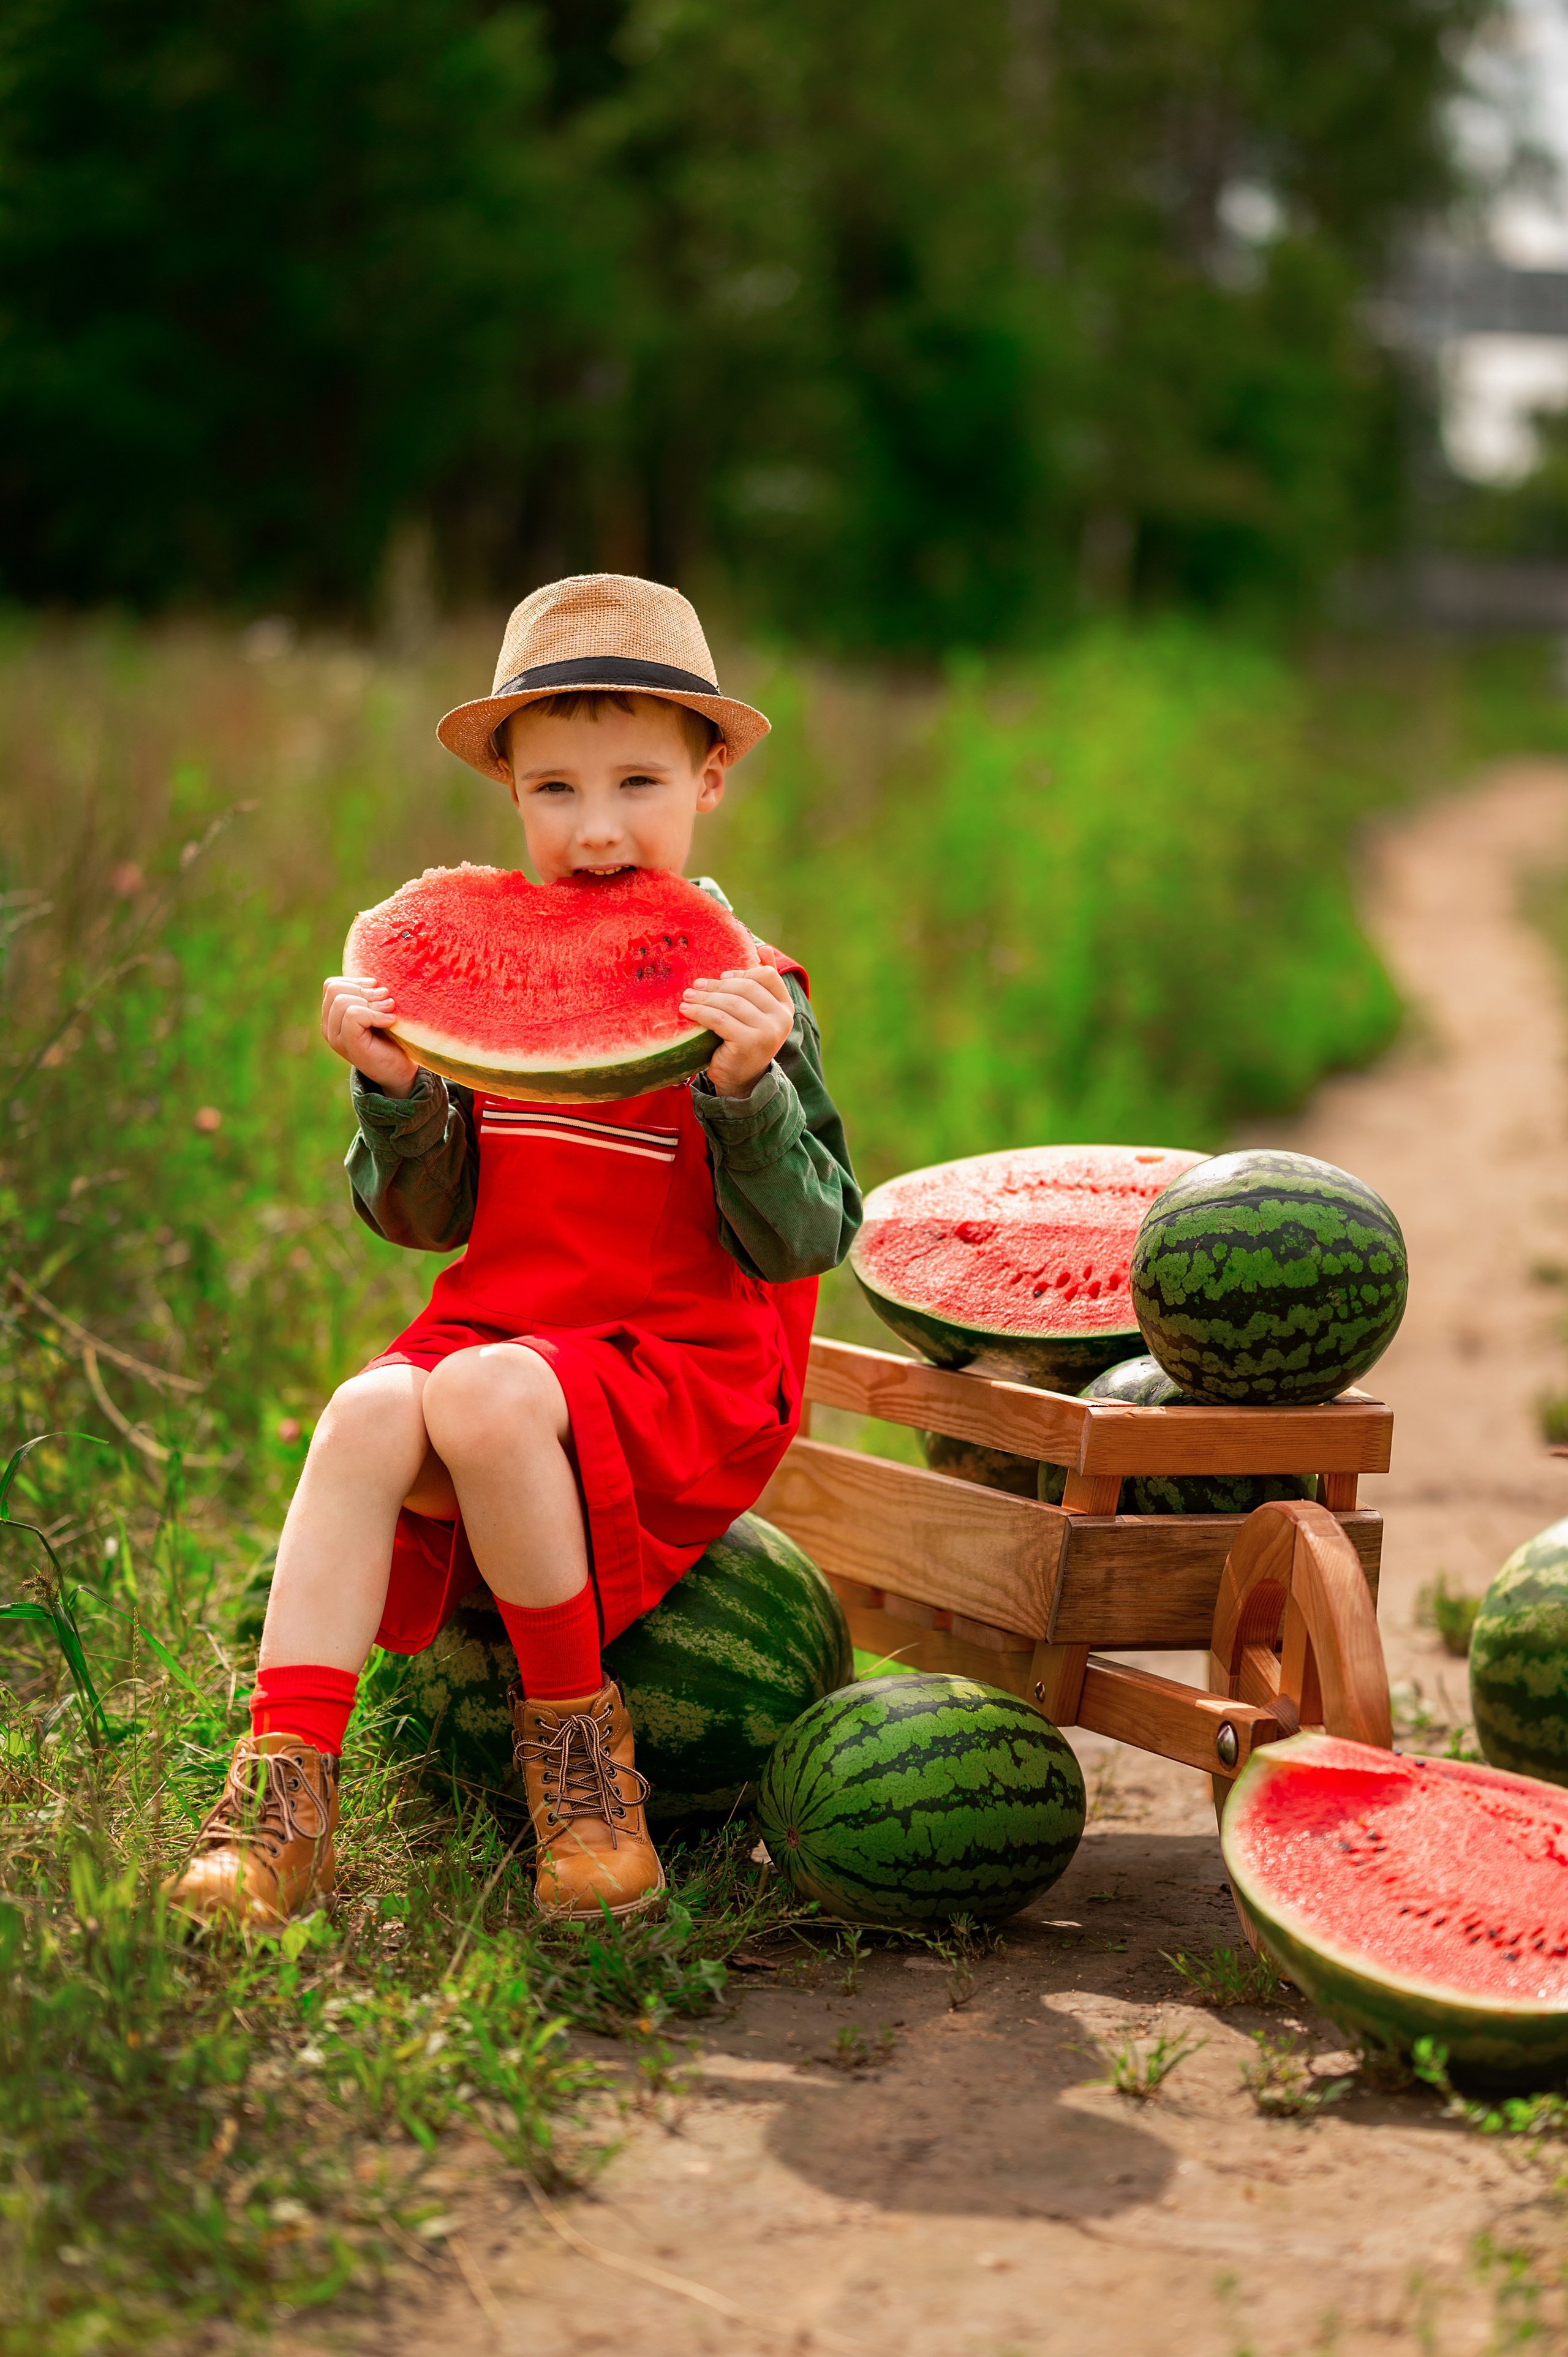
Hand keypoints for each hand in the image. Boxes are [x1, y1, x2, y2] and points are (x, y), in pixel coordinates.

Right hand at [321, 975, 419, 1095]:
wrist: (402, 1071)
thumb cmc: (393, 1039)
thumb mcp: (377, 1010)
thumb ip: (368, 995)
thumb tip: (372, 979)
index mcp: (332, 1017)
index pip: (332, 985)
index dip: (357, 982)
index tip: (378, 991)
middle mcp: (328, 1028)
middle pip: (335, 989)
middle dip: (364, 990)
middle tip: (387, 1002)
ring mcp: (336, 1038)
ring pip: (342, 1001)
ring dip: (372, 1002)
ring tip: (390, 1012)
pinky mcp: (348, 1045)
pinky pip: (353, 1015)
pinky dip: (376, 1014)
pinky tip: (391, 1022)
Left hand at [681, 962, 793, 1097]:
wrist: (739, 1080)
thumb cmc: (743, 1041)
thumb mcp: (755, 1012)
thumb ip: (761, 983)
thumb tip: (763, 948)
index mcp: (785, 1007)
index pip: (767, 976)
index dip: (743, 973)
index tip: (722, 976)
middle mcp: (782, 1019)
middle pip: (746, 988)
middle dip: (717, 984)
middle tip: (695, 985)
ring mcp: (768, 1032)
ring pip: (731, 1003)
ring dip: (705, 997)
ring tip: (687, 996)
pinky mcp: (749, 1043)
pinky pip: (720, 1019)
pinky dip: (700, 1012)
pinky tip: (686, 1010)